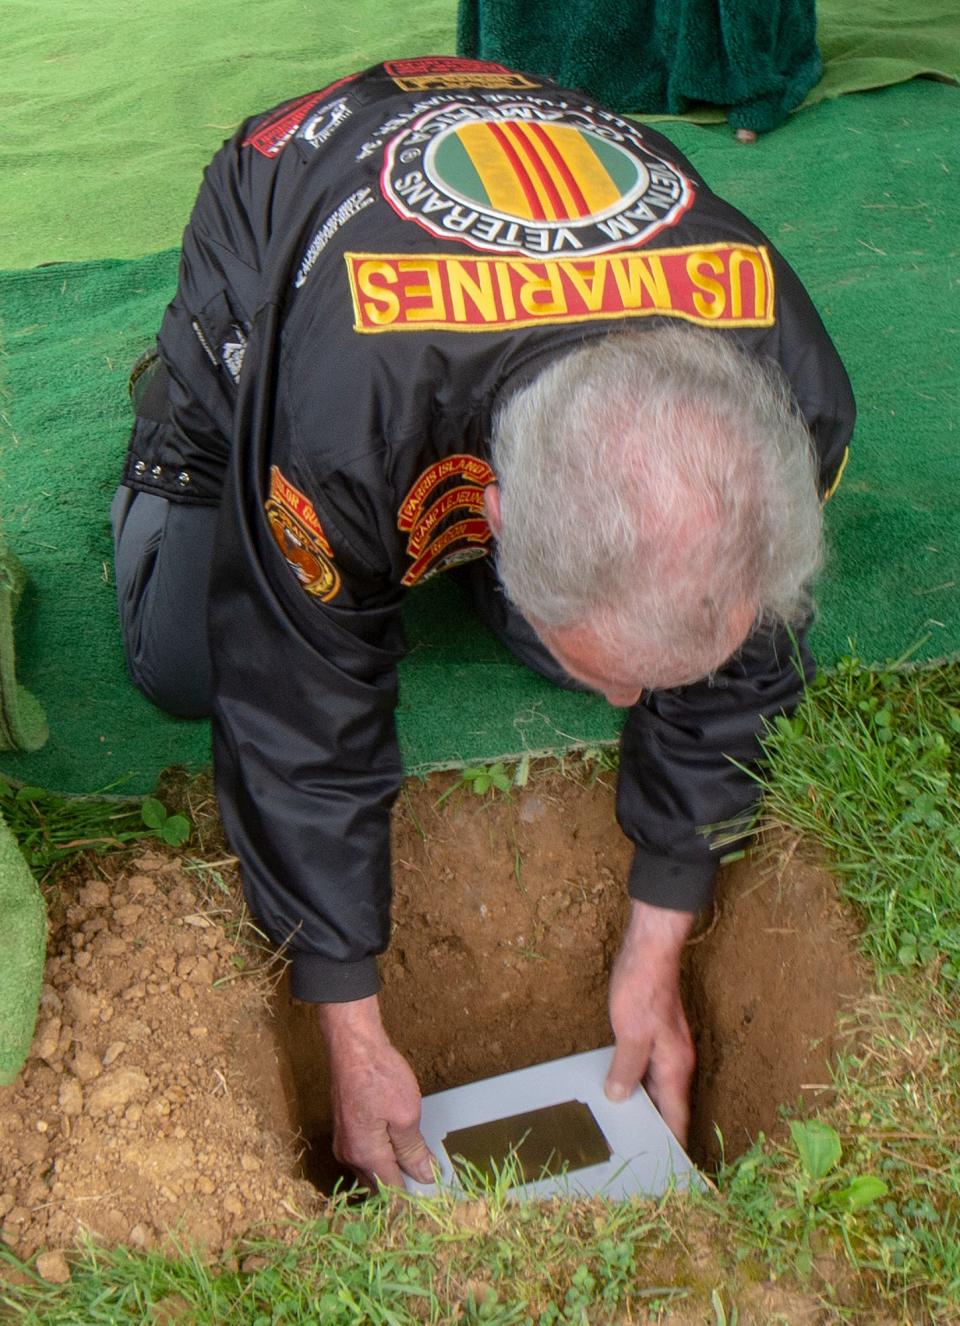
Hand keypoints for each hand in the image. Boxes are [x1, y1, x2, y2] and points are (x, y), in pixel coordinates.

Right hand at [317, 995, 433, 1187]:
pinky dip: (381, 1157)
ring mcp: (344, 1142)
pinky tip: (397, 1148)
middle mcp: (349, 1155)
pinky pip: (364, 1155)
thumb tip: (424, 1176)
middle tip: (428, 1184)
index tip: (430, 1202)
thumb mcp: (406, 1114)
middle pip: (378, 1185)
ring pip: (370, 1171)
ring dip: (391, 1172)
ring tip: (417, 1166)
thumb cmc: (379, 1075)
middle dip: (400, 1189)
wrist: (353, 1045)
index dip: (411, 1201)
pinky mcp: (345, 1128)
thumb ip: (413, 1151)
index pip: (391, 1192)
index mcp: (366, 1155)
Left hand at [604, 900, 696, 1145]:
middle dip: (656, 1131)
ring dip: (644, 1107)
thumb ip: (626, 1070)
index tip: (672, 1173)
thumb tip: (620, 1099)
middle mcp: (676, 1062)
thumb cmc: (643, 989)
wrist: (650, 951)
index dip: (674, 1145)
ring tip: (625, 1130)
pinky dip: (636, 1084)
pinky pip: (648, 1069)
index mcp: (675, 1067)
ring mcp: (667, 1048)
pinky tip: (619, 1089)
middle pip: (668, 1106)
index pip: (677, 1117)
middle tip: (639, 1157)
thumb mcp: (631, 1034)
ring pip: (657, 1088)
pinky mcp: (655, 1035)